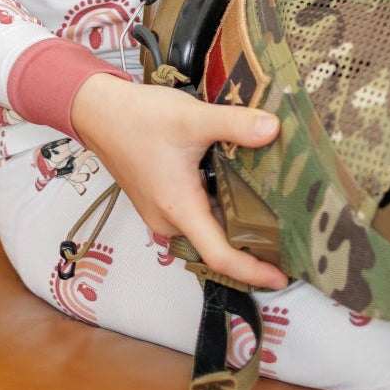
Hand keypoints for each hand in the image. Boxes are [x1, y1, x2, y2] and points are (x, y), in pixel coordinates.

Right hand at [70, 72, 286, 290]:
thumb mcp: (192, 118)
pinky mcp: (162, 199)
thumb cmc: (138, 118)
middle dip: (252, 247)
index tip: (280, 277)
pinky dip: (221, 209)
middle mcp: (169, 219)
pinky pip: (197, 213)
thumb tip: (273, 130)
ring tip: (275, 218)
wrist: (99, 111)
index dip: (252, 270)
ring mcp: (163, 211)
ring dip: (236, 225)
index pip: (220, 255)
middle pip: (217, 245)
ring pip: (207, 227)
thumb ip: (235, 124)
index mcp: (178, 208)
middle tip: (291, 241)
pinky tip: (242, 191)